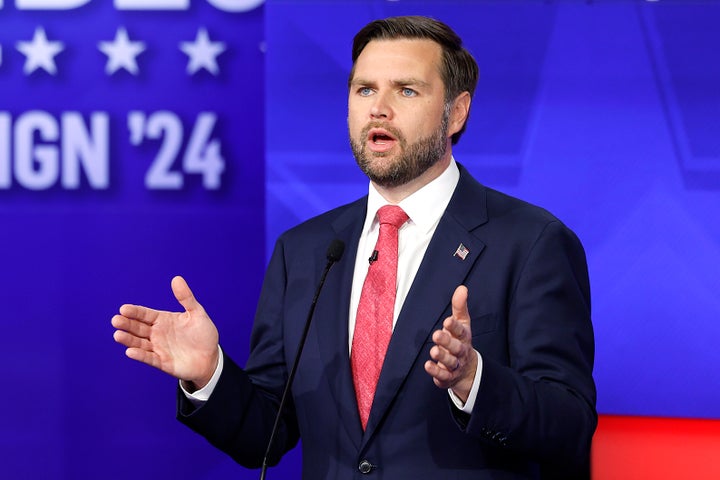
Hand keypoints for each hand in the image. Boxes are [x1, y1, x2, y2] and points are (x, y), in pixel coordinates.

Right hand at [111, 276, 219, 389]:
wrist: (211, 357)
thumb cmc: (203, 334)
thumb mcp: (197, 313)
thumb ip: (186, 298)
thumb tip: (177, 278)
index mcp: (163, 320)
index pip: (145, 314)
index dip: (134, 312)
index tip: (123, 309)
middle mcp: (157, 333)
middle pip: (138, 328)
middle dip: (127, 324)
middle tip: (116, 320)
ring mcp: (158, 348)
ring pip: (139, 343)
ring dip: (128, 339)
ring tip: (118, 335)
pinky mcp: (162, 362)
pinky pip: (149, 358)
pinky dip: (140, 355)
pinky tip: (130, 352)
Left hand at [424, 285, 476, 401]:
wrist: (468, 370)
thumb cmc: (461, 341)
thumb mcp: (462, 323)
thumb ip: (460, 306)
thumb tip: (462, 288)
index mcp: (464, 337)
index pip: (461, 331)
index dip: (455, 327)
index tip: (447, 321)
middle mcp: (461, 352)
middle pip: (456, 348)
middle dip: (447, 342)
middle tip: (436, 335)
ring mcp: (455, 365)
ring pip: (450, 362)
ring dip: (442, 357)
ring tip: (433, 351)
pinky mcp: (448, 377)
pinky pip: (443, 376)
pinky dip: (436, 372)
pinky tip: (427, 365)